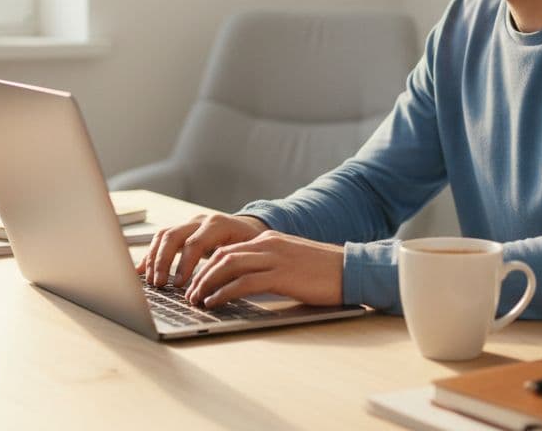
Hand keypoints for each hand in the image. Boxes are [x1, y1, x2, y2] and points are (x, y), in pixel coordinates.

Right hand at [137, 213, 267, 287]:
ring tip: (152, 281)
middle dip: (164, 261)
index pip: (195, 242)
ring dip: (154, 259)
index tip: (179, 284)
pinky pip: (161, 239)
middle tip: (160, 284)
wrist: (252, 229)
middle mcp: (201, 221)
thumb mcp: (249, 254)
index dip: (185, 264)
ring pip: (164, 236)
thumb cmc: (252, 245)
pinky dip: (151, 255)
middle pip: (174, 236)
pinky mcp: (182, 232)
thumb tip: (217, 291)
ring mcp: (190, 225)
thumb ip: (233, 268)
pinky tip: (142, 271)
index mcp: (219, 224)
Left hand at [183, 231, 344, 308]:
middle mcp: (268, 244)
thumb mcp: (291, 262)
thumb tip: (244, 281)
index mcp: (269, 239)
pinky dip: (224, 292)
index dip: (208, 266)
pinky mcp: (281, 275)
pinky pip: (243, 282)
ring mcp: (274, 258)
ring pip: (227, 266)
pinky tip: (215, 302)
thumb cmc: (324, 271)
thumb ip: (268, 266)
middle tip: (189, 293)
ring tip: (196, 300)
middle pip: (222, 255)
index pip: (229, 249)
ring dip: (207, 284)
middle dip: (201, 275)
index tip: (196, 283)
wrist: (352, 269)